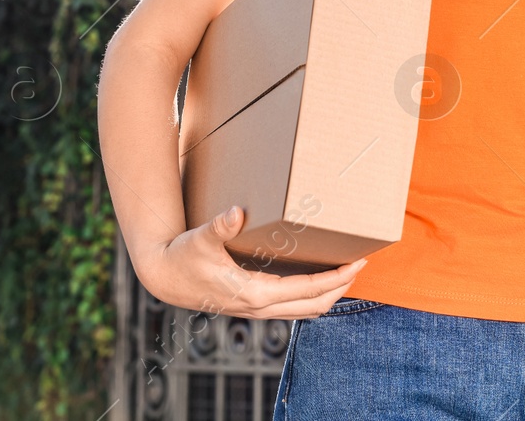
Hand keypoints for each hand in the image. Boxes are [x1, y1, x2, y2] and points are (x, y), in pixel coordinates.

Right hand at [140, 205, 366, 319]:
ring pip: (305, 311)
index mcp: (254, 293)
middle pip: (314, 306)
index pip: (307, 289)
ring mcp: (256, 310)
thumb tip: (237, 212)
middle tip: (361, 265)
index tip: (357, 263)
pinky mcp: (252, 306)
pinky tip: (317, 280)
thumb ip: (220, 226)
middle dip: (340, 287)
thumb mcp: (200, 239)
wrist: (163, 279)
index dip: (336, 278)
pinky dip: (311, 297)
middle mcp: (259, 307)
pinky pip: (292, 307)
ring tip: (346, 274)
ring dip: (328, 295)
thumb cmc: (182, 257)